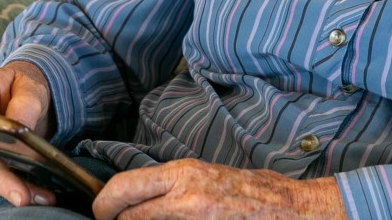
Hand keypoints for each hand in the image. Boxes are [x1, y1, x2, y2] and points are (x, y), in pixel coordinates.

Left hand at [92, 158, 345, 219]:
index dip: (104, 204)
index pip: (122, 188)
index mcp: (182, 175)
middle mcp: (184, 196)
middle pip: (125, 211)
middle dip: (113, 218)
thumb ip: (169, 188)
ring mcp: (194, 217)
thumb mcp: (203, 177)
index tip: (102, 211)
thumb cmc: (248, 192)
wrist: (290, 210)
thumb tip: (134, 199)